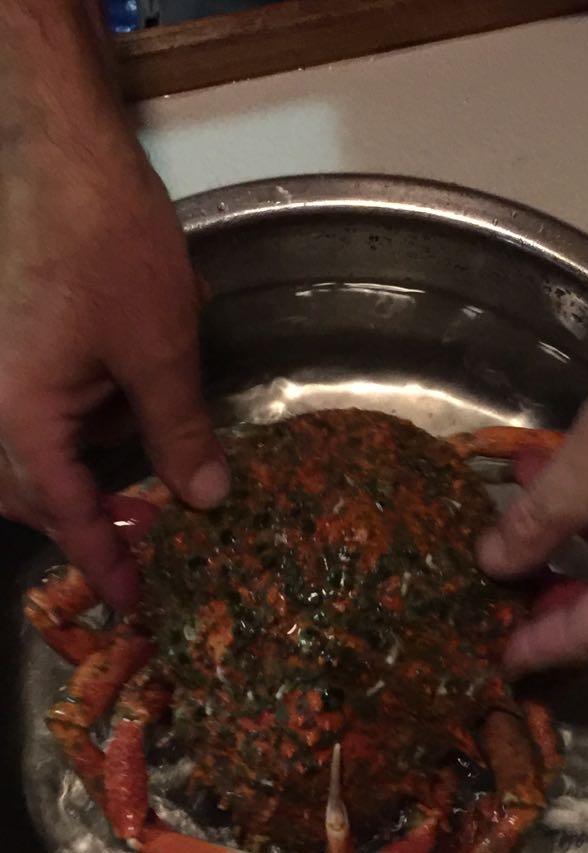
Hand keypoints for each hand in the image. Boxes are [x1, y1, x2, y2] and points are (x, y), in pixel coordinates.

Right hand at [0, 3, 227, 608]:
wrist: (59, 151)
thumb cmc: (104, 244)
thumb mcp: (159, 349)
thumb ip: (179, 431)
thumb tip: (204, 497)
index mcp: (18, 416)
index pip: (63, 514)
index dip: (102, 563)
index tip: (130, 603)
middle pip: (33, 495)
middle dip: (87, 525)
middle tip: (146, 545)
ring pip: (34, 456)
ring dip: (85, 477)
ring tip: (146, 478)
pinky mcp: (12, 348)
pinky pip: (39, 412)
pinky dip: (83, 427)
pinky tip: (128, 406)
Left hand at [478, 241, 587, 670]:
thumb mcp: (583, 473)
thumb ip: (532, 528)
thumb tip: (494, 563)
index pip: (585, 641)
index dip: (533, 646)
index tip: (497, 659)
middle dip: (560, 605)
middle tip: (512, 595)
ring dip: (585, 560)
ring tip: (534, 537)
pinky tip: (586, 496)